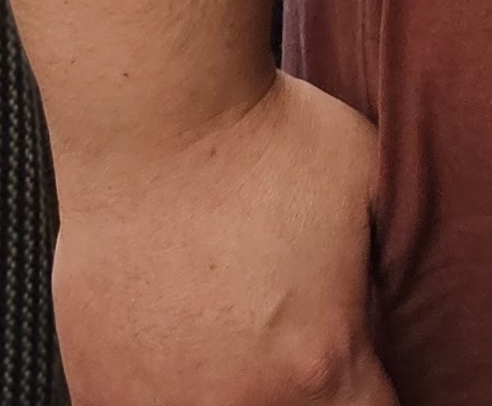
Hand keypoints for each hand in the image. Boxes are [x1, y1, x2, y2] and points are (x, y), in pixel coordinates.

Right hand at [52, 73, 395, 405]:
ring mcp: (160, 405)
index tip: (364, 363)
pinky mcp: (99, 389)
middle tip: (291, 329)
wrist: (158, 115)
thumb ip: (385, 278)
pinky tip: (174, 333)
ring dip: (231, 386)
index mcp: (318, 365)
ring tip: (229, 327)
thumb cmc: (269, 137)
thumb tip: (392, 311)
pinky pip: (145, 404)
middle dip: (304, 384)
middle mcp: (241, 405)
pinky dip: (163, 383)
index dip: (374, 386)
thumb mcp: (372, 194)